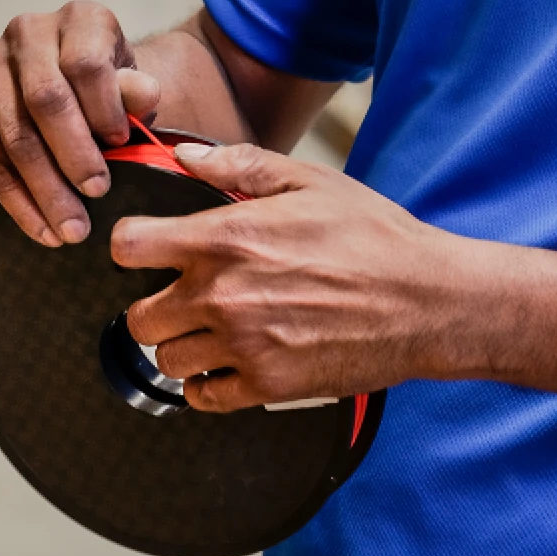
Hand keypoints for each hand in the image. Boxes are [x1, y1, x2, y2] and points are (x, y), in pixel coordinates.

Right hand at [0, 1, 160, 247]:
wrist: (73, 86)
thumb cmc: (111, 89)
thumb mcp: (134, 84)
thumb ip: (138, 91)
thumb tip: (143, 97)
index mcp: (78, 18)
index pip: (85, 63)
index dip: (103, 107)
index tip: (122, 146)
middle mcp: (26, 32)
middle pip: (44, 98)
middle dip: (71, 156)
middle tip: (96, 198)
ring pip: (11, 134)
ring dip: (41, 189)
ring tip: (70, 230)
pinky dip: (13, 198)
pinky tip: (39, 226)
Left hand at [115, 144, 469, 410]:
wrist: (426, 300)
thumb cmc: (373, 235)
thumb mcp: (310, 181)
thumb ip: (239, 165)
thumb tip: (185, 158)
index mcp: (228, 237)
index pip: (130, 246)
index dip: (133, 245)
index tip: (147, 249)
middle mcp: (224, 295)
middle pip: (138, 316)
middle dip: (158, 301)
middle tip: (190, 293)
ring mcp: (242, 346)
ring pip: (166, 360)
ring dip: (185, 343)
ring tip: (219, 326)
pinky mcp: (266, 387)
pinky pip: (201, 398)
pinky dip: (208, 383)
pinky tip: (234, 359)